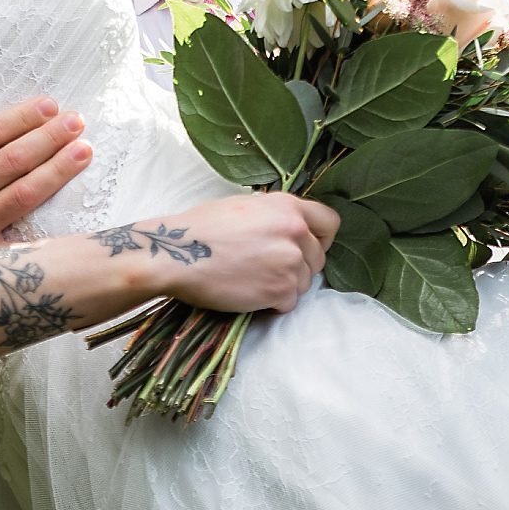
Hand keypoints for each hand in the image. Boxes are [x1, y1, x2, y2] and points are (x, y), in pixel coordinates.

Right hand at [0, 98, 92, 246]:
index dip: (23, 118)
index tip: (49, 106)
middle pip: (13, 158)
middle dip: (50, 137)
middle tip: (77, 122)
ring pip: (23, 191)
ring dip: (58, 169)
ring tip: (83, 150)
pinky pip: (17, 231)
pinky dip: (43, 214)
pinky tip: (67, 200)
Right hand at [148, 193, 339, 313]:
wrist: (178, 254)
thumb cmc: (202, 227)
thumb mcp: (246, 206)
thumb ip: (275, 216)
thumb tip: (290, 228)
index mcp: (288, 206)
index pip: (330, 223)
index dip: (320, 238)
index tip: (307, 247)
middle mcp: (296, 231)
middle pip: (318, 258)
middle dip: (299, 266)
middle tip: (269, 269)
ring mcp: (290, 262)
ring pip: (304, 283)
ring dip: (284, 286)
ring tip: (253, 280)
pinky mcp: (281, 290)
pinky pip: (290, 303)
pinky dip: (272, 304)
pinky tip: (249, 293)